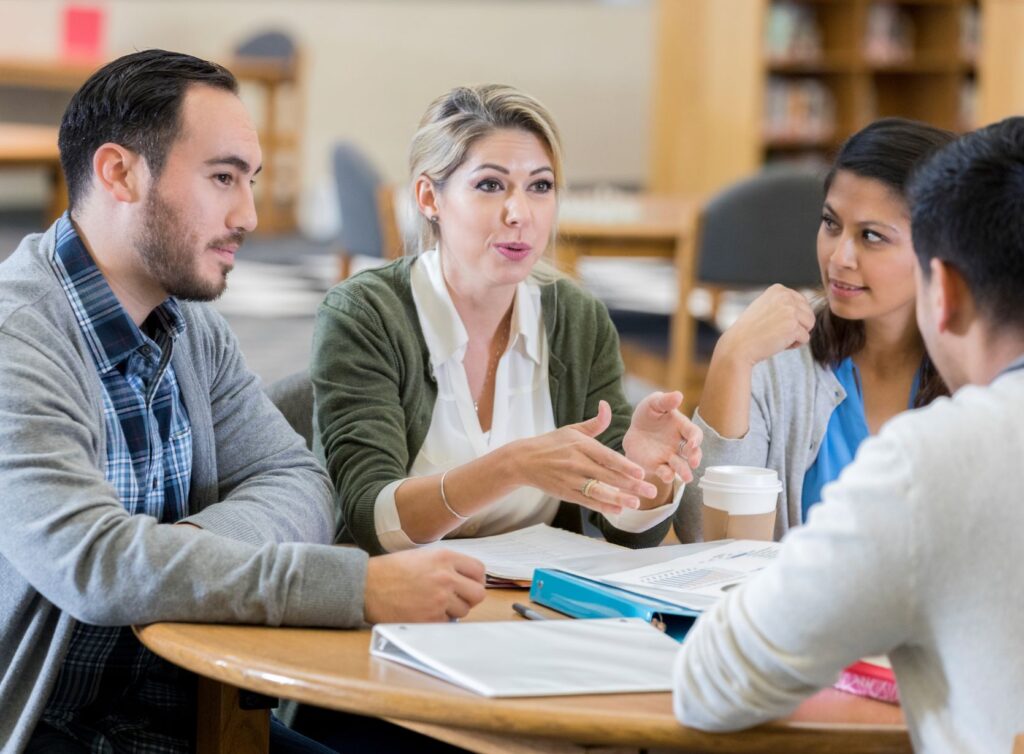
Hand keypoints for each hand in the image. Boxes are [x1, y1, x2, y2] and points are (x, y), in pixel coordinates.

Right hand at [363, 548, 485, 623]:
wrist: (367, 585)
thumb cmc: (392, 570)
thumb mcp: (423, 556)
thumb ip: (447, 564)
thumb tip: (467, 578)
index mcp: (445, 558)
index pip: (479, 570)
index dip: (475, 579)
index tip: (468, 584)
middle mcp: (445, 577)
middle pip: (478, 594)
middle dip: (469, 597)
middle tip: (457, 598)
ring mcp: (439, 600)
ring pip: (464, 611)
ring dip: (453, 610)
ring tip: (433, 603)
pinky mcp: (430, 619)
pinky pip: (447, 623)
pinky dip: (439, 620)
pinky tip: (424, 611)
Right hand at [507, 400, 657, 516]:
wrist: (524, 460)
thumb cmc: (552, 443)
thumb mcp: (572, 429)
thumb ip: (595, 422)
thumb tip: (607, 406)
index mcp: (580, 445)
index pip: (607, 457)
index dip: (625, 466)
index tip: (642, 472)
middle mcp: (576, 463)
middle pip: (608, 476)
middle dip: (631, 484)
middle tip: (651, 491)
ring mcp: (570, 479)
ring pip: (598, 491)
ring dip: (618, 498)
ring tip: (636, 503)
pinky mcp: (565, 493)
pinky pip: (586, 501)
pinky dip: (602, 506)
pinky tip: (618, 509)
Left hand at [622, 391, 702, 483]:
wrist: (633, 431)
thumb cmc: (648, 414)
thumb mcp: (653, 403)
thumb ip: (665, 401)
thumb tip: (679, 395)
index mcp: (681, 427)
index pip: (694, 434)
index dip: (695, 439)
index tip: (693, 443)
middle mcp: (679, 444)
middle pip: (692, 453)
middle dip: (695, 457)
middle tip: (694, 462)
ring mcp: (670, 456)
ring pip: (681, 466)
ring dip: (685, 471)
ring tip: (687, 478)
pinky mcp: (658, 466)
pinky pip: (665, 473)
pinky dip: (668, 476)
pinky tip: (667, 477)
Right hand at [717, 284, 814, 367]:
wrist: (739, 345)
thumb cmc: (750, 330)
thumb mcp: (765, 306)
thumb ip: (783, 303)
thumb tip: (804, 307)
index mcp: (778, 289)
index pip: (802, 303)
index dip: (791, 318)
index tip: (774, 323)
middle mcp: (786, 296)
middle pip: (808, 314)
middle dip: (797, 326)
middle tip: (776, 331)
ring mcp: (790, 311)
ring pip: (809, 325)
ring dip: (796, 335)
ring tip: (778, 337)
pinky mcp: (793, 327)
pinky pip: (805, 338)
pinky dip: (794, 345)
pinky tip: (778, 343)